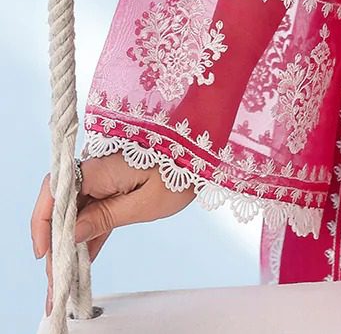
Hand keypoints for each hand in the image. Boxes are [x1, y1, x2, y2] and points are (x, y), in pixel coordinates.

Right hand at [31, 153, 197, 316]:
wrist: (202, 155)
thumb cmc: (180, 173)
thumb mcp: (144, 203)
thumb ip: (106, 217)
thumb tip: (72, 234)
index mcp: (99, 168)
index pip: (55, 193)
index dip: (42, 224)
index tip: (42, 254)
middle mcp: (96, 170)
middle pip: (62, 208)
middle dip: (55, 245)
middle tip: (55, 282)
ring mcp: (104, 179)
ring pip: (76, 214)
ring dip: (70, 246)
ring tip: (65, 281)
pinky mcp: (114, 187)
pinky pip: (94, 213)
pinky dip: (89, 237)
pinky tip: (83, 263)